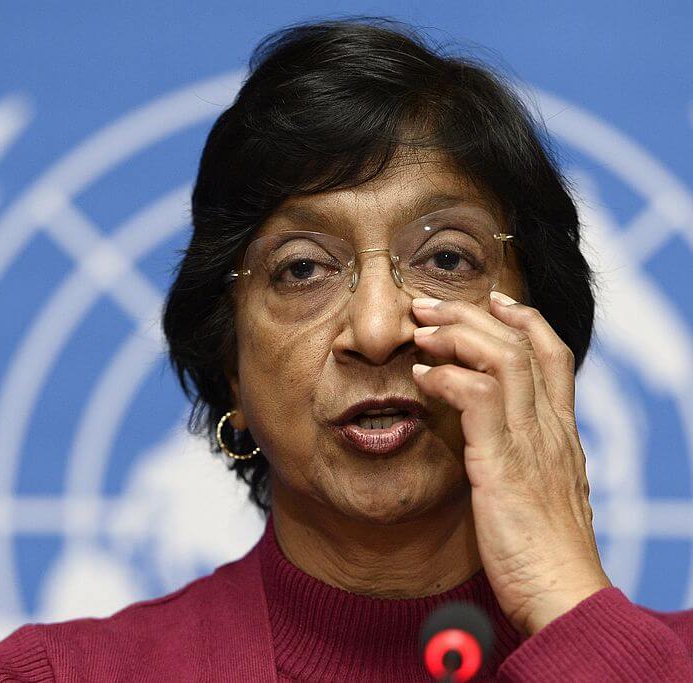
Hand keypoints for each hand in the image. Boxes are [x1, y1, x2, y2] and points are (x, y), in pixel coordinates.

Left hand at [410, 291, 611, 636]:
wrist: (561, 596)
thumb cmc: (540, 554)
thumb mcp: (536, 494)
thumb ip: (521, 459)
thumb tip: (493, 443)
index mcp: (561, 434)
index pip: (552, 355)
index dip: (523, 320)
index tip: (491, 300)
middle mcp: (551, 429)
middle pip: (522, 344)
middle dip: (473, 314)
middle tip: (429, 304)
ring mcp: (532, 444)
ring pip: (504, 359)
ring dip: (457, 335)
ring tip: (420, 330)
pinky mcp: (504, 465)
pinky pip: (479, 399)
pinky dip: (448, 377)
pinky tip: (423, 375)